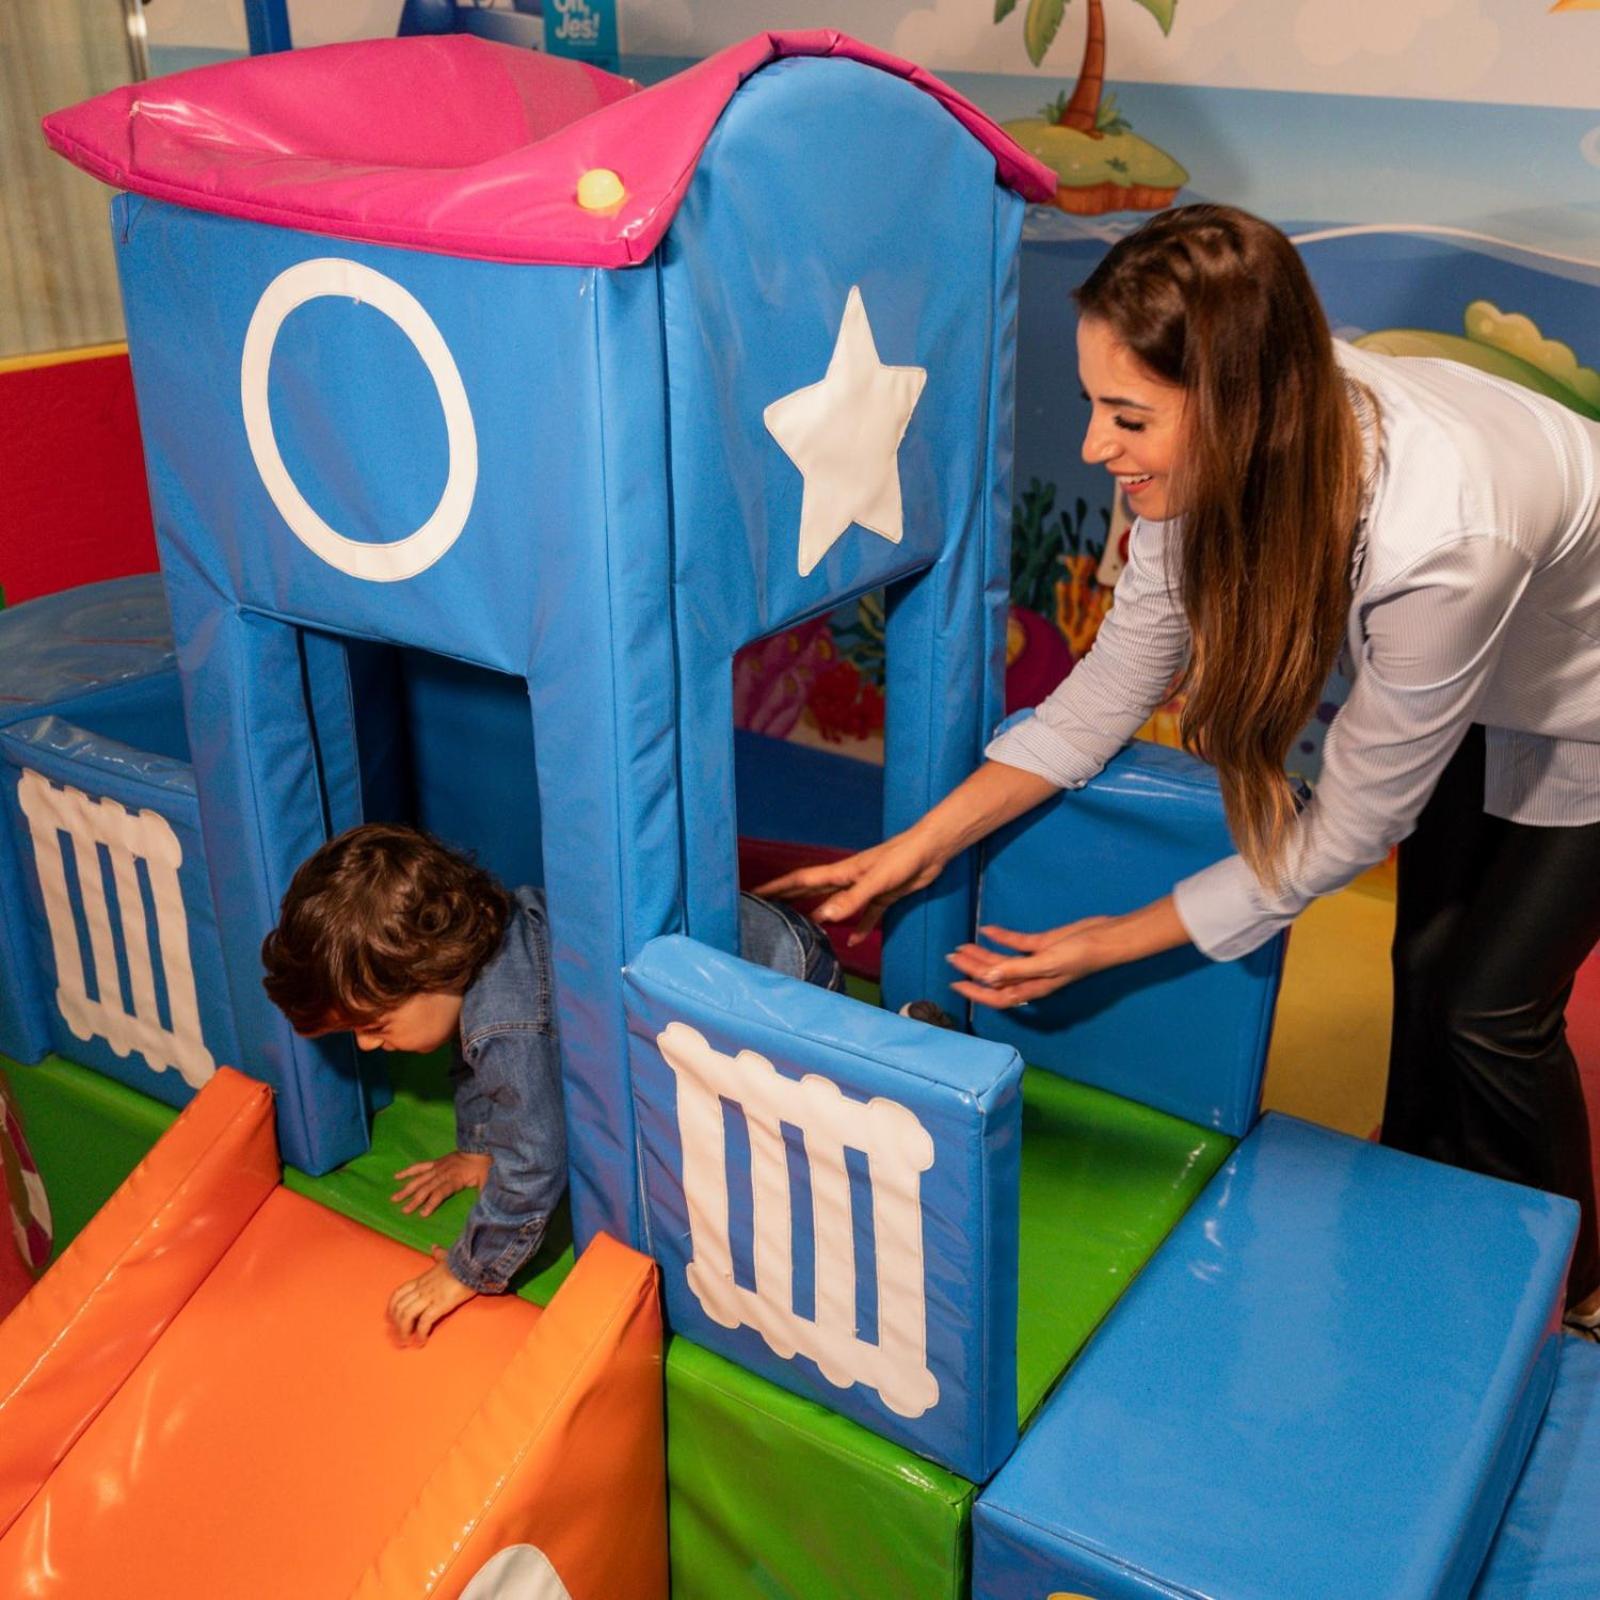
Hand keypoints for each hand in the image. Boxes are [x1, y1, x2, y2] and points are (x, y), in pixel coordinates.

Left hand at [387, 1247, 477, 1344]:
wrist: (472, 1263)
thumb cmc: (460, 1262)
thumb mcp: (445, 1258)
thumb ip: (438, 1255)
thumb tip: (434, 1247)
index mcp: (421, 1280)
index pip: (398, 1294)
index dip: (392, 1309)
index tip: (393, 1319)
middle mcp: (421, 1289)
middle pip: (399, 1308)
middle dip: (396, 1325)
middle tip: (401, 1336)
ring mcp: (429, 1297)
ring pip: (407, 1316)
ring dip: (404, 1331)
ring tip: (408, 1342)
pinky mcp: (439, 1305)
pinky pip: (424, 1322)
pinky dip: (421, 1333)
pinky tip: (422, 1340)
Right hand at [390, 1150, 491, 1216]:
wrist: (480, 1147)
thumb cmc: (483, 1167)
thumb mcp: (486, 1182)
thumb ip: (483, 1195)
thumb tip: (484, 1210)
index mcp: (455, 1180)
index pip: (440, 1193)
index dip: (431, 1203)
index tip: (423, 1214)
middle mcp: (443, 1173)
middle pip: (427, 1188)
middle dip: (415, 1200)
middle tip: (404, 1211)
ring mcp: (437, 1167)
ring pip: (420, 1179)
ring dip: (407, 1189)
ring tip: (394, 1198)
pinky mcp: (435, 1162)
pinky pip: (420, 1166)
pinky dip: (408, 1171)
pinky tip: (397, 1176)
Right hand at [756, 832, 945, 943]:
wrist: (932, 850)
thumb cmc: (904, 859)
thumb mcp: (876, 881)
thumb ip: (851, 899)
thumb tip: (822, 917)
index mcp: (841, 872)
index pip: (802, 880)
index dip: (778, 886)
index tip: (756, 892)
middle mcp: (848, 880)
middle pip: (813, 891)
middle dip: (789, 898)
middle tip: (767, 909)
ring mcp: (865, 888)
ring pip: (836, 904)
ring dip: (820, 914)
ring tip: (802, 928)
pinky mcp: (883, 896)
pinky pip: (866, 915)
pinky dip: (858, 927)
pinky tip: (852, 941)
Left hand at [947, 917, 1116, 1009]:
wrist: (1106, 938)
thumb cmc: (1080, 956)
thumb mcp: (1046, 963)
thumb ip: (1016, 970)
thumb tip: (987, 979)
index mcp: (1032, 987)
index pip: (997, 995)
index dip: (975, 992)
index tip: (955, 984)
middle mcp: (1031, 977)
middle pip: (995, 976)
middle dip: (973, 968)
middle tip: (952, 957)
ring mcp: (1036, 960)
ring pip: (1002, 960)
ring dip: (982, 953)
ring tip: (962, 945)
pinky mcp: (1042, 944)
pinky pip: (1016, 943)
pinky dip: (1001, 937)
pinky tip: (987, 929)